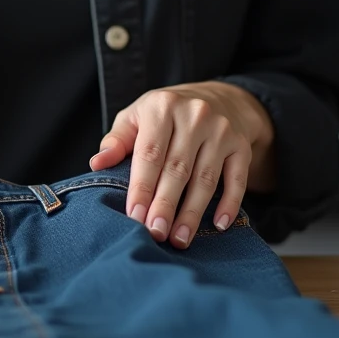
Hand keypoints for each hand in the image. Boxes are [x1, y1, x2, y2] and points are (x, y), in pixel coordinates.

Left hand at [88, 82, 274, 248]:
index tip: (134, 217)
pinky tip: (218, 225)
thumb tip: (97, 164)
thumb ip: (117, 140)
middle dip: (165, 205)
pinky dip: (229, 204)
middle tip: (155, 233)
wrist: (218, 98)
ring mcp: (222, 131)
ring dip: (192, 212)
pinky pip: (237, 179)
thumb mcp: (137, 116)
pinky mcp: (242, 146)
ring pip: (206, 178)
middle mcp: (195, 115)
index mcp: (162, 106)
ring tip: (179, 239)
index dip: (142, 187)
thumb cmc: (166, 114)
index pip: (150, 153)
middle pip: (177, 169)